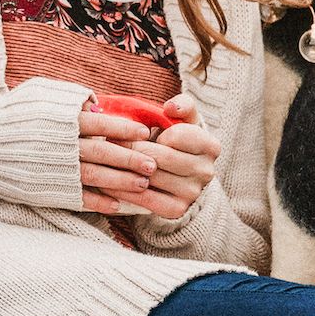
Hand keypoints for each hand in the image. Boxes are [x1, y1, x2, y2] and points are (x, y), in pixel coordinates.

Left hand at [81, 95, 217, 217]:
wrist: (180, 175)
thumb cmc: (176, 140)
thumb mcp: (183, 120)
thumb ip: (182, 106)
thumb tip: (171, 107)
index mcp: (211, 146)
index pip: (178, 135)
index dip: (152, 131)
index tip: (133, 131)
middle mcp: (206, 171)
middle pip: (161, 157)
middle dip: (132, 148)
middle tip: (108, 142)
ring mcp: (193, 192)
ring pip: (151, 178)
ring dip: (123, 169)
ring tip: (103, 160)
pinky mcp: (177, 209)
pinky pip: (145, 200)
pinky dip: (123, 191)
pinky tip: (106, 183)